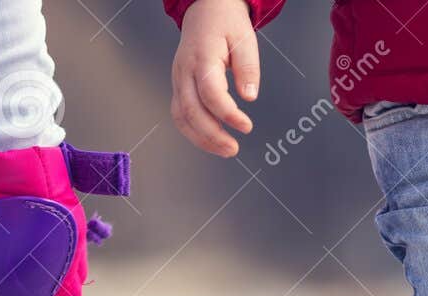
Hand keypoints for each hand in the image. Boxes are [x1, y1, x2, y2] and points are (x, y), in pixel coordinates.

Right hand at [171, 0, 258, 156]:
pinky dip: (194, 132)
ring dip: (201, 139)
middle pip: (191, 110)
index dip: (228, 114)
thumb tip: (250, 97)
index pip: (210, 93)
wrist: (205, 10)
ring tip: (225, 150)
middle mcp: (184, 70)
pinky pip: (180, 115)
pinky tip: (212, 140)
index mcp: (202, 56)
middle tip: (234, 149)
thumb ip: (248, 69)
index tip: (246, 126)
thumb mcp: (245, 39)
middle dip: (212, 135)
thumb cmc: (226, 23)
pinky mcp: (178, 87)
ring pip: (181, 117)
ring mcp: (178, 79)